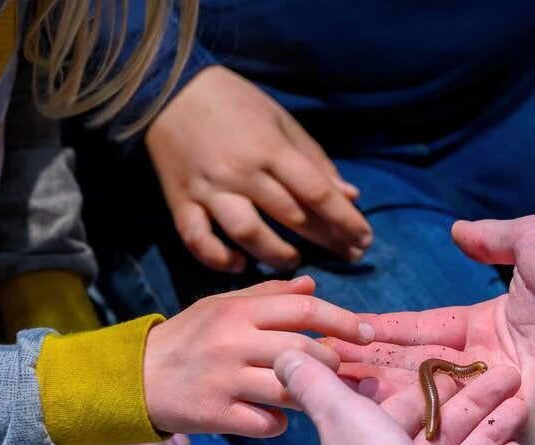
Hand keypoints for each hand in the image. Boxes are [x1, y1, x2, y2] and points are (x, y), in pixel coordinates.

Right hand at [142, 276, 375, 436]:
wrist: (132, 378)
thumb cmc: (187, 338)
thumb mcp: (221, 306)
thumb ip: (268, 295)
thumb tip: (311, 285)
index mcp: (237, 310)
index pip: (304, 309)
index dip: (342, 321)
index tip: (367, 333)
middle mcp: (232, 341)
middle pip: (305, 352)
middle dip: (333, 363)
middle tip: (341, 371)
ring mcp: (223, 379)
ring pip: (291, 389)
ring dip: (311, 395)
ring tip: (314, 394)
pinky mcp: (215, 414)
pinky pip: (267, 423)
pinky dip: (279, 423)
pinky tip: (274, 417)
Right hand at [145, 65, 371, 272]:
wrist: (169, 90)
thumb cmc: (235, 103)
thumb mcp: (282, 121)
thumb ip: (315, 160)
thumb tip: (350, 196)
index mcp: (270, 148)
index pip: (317, 192)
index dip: (345, 220)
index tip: (364, 240)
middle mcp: (241, 171)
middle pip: (291, 216)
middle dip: (326, 240)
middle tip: (348, 256)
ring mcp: (208, 189)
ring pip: (246, 233)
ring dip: (276, 254)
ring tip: (294, 259)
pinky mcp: (181, 201)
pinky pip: (197, 239)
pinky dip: (218, 258)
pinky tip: (240, 264)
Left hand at [275, 350, 524, 444]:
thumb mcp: (340, 417)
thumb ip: (315, 386)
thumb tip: (283, 356)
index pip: (397, 410)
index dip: (428, 388)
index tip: (457, 366)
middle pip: (438, 434)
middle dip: (472, 406)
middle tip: (507, 378)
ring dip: (490, 433)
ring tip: (522, 404)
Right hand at [327, 215, 534, 404]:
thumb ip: (498, 237)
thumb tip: (458, 231)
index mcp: (496, 323)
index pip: (429, 329)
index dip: (388, 329)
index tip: (350, 329)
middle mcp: (491, 364)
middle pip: (419, 367)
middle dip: (372, 365)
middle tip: (324, 368)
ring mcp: (498, 395)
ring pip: (428, 396)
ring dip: (382, 391)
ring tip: (334, 390)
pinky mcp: (510, 422)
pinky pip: (453, 420)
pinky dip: (412, 416)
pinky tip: (372, 414)